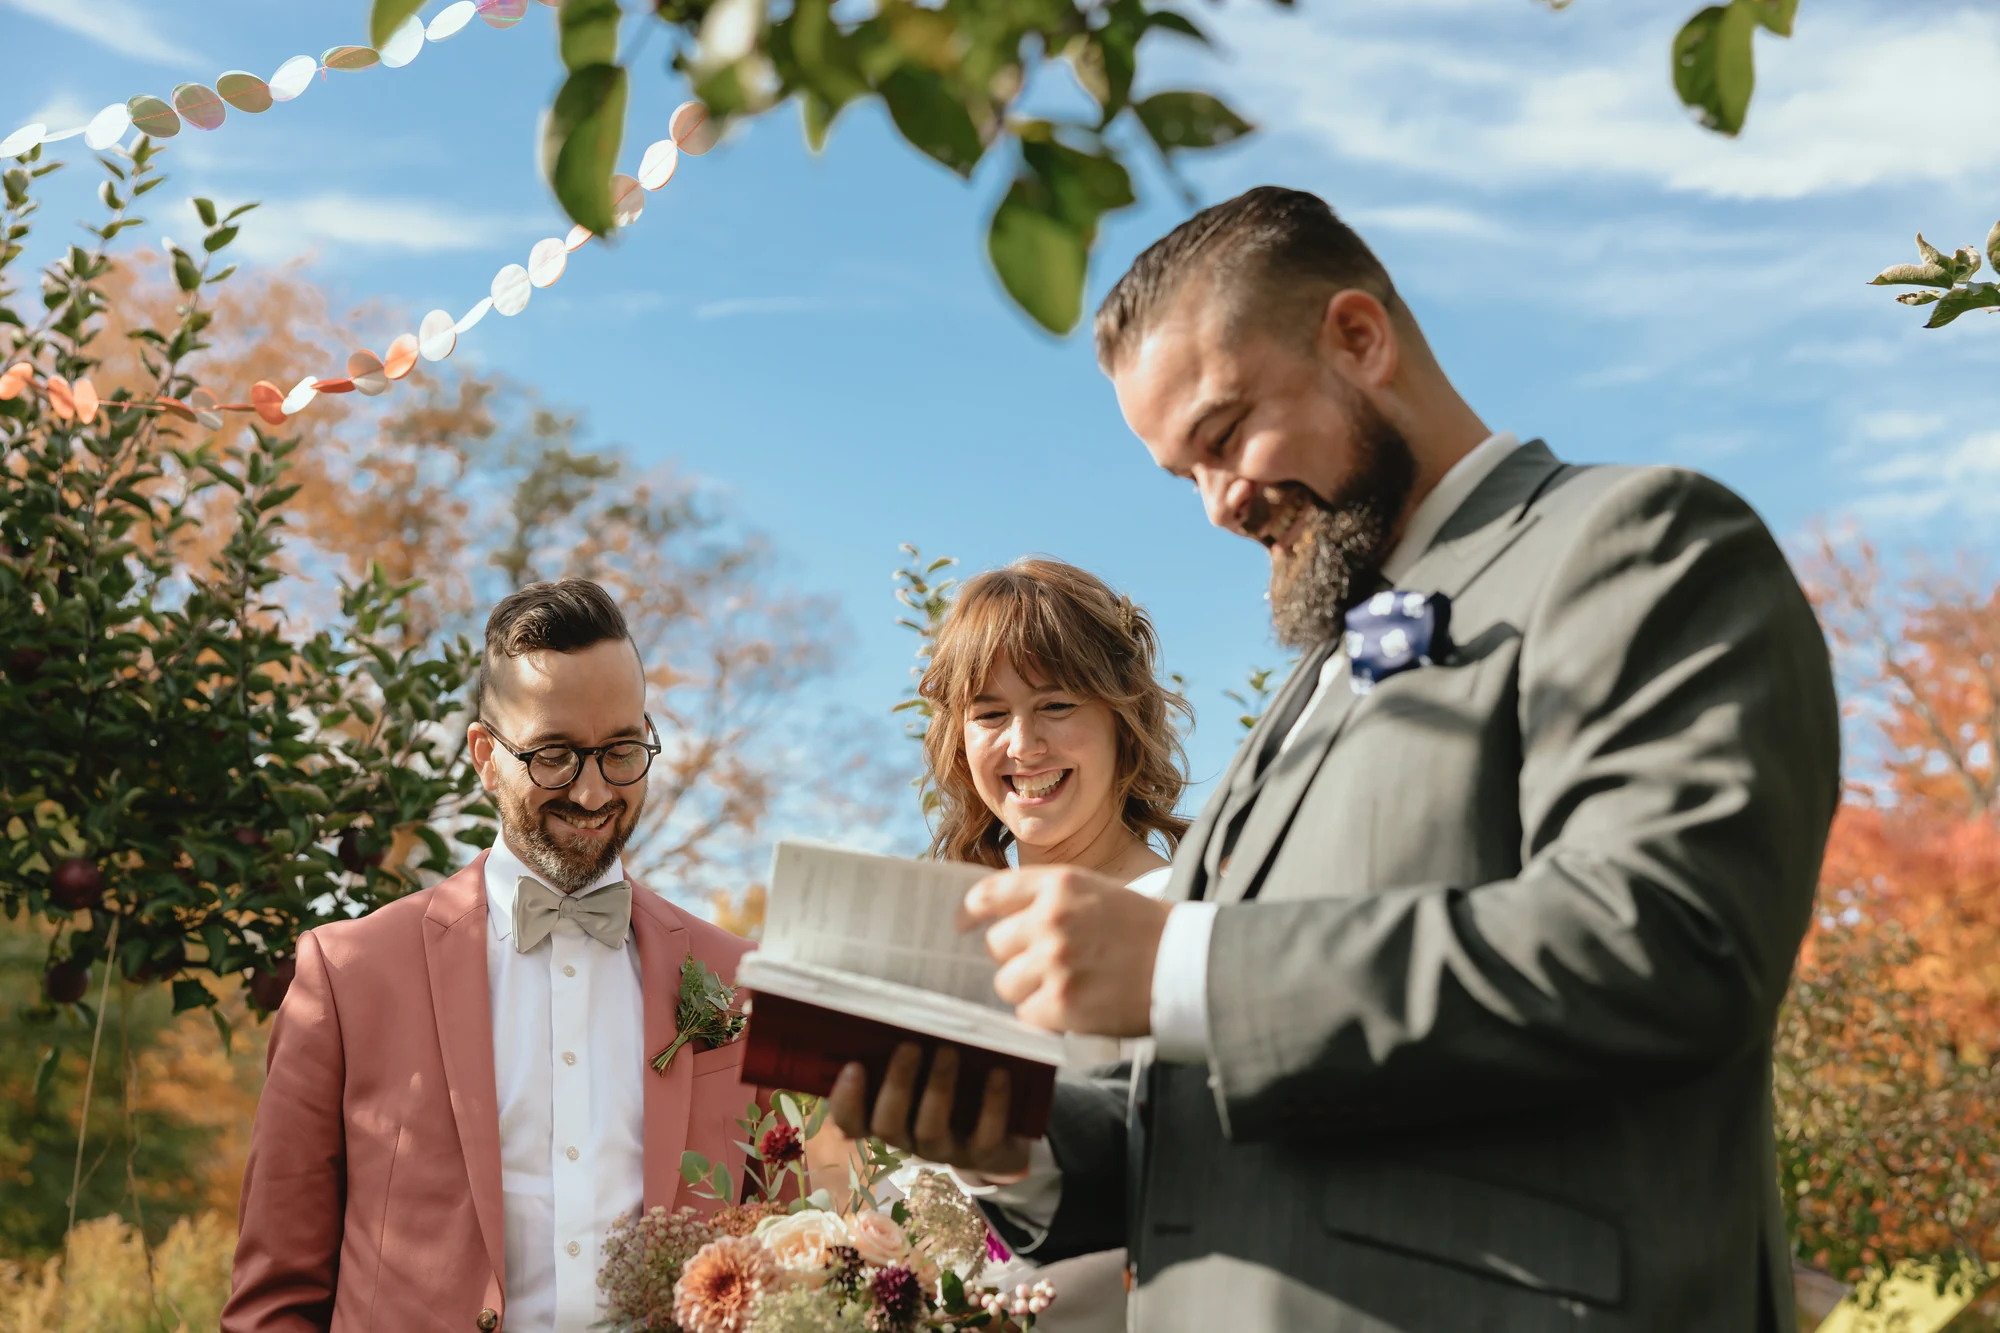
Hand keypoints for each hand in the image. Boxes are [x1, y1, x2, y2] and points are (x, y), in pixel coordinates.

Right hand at [826, 1044, 1030, 1182]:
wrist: (1000, 1137)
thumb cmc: (950, 1089)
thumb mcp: (924, 1071)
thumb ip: (904, 1048)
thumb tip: (895, 1002)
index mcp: (887, 1118)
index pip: (851, 1121)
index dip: (847, 1100)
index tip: (853, 1066)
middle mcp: (909, 1139)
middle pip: (888, 1124)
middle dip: (896, 1084)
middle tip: (909, 1046)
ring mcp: (945, 1151)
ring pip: (930, 1130)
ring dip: (938, 1088)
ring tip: (948, 1051)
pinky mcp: (983, 1154)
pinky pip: (985, 1134)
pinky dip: (992, 1103)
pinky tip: (998, 1072)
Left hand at [960, 865, 1170, 1036]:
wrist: (1189, 965)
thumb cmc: (1144, 929)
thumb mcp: (1096, 892)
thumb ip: (1048, 899)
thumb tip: (992, 919)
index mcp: (1059, 883)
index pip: (989, 894)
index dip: (970, 912)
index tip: (962, 924)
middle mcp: (1051, 918)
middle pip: (995, 945)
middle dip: (1016, 957)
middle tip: (1050, 964)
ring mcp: (1055, 961)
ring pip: (1006, 983)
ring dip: (1029, 989)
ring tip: (1067, 986)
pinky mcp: (1062, 1003)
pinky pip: (1027, 1013)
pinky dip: (1047, 1016)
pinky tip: (1076, 1006)